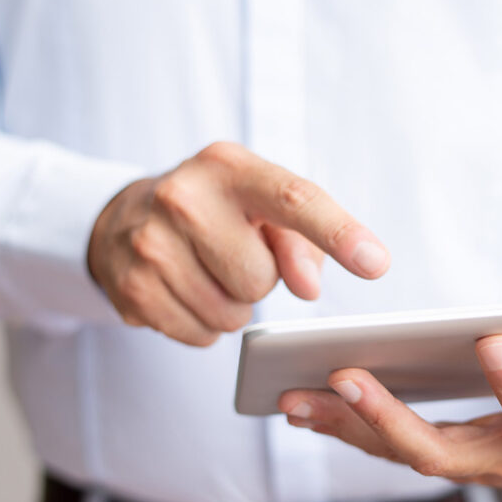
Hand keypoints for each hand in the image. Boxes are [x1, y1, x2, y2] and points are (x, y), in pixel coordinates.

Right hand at [88, 142, 389, 345]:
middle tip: (232, 253)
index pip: (295, 200)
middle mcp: (183, 196)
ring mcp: (150, 243)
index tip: (376, 263)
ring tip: (206, 271)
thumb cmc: (217, 211)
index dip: (339, 234)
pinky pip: (200, 335)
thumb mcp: (262, 207)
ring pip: (231, 315)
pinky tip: (184, 290)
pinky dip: (202, 323)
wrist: (125, 218)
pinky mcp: (132, 287)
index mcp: (229, 167)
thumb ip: (301, 240)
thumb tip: (308, 288)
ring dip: (231, 305)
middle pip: (260, 277)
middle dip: (258, 278)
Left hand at [277, 334, 501, 501]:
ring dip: (347, 424)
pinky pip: (389, 443)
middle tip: (342, 375)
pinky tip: (304, 398)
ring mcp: (471, 460)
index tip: (493, 340)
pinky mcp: (448, 449)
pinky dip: (348, 424)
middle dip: (390, 418)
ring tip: (290, 393)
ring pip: (400, 451)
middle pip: (441, 451)